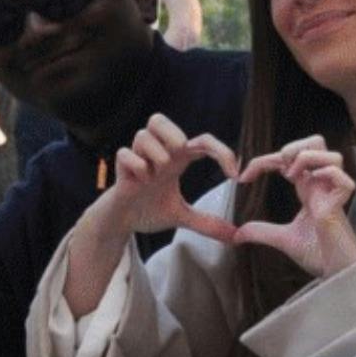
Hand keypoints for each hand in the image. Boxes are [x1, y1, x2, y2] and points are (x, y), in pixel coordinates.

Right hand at [87, 116, 236, 242]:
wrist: (122, 221)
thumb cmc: (150, 209)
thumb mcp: (182, 216)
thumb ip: (207, 223)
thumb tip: (235, 237)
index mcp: (176, 160)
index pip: (202, 141)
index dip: (223, 152)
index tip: (235, 176)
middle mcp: (156, 154)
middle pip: (158, 119)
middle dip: (173, 133)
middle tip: (180, 153)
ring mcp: (136, 160)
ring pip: (142, 135)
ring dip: (155, 154)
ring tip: (156, 175)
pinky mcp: (120, 169)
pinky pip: (125, 154)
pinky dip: (137, 166)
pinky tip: (141, 181)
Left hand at [223, 136, 355, 278]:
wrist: (335, 273)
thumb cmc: (318, 254)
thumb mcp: (283, 239)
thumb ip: (262, 232)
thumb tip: (237, 234)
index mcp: (308, 189)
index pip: (288, 159)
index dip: (264, 160)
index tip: (243, 177)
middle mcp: (321, 186)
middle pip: (317, 143)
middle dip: (294, 146)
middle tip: (278, 167)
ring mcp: (332, 194)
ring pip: (332, 155)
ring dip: (308, 157)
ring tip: (291, 176)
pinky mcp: (342, 207)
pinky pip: (343, 179)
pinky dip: (327, 175)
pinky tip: (311, 185)